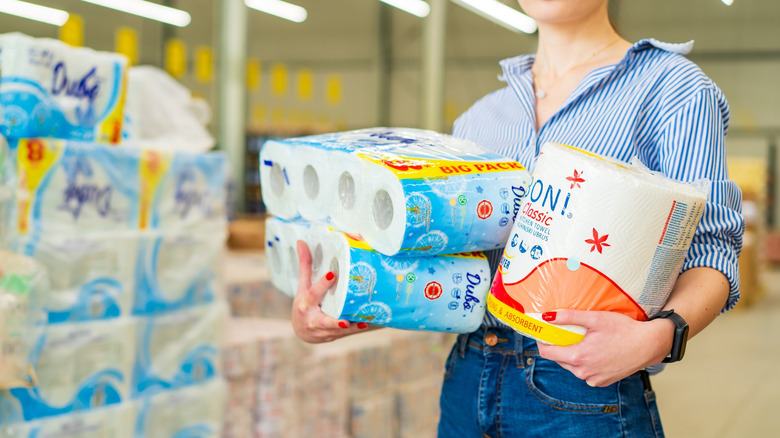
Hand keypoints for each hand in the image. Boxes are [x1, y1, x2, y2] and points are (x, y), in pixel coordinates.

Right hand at [291, 240, 367, 342]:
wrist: (300, 330)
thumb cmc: (303, 304)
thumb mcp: (302, 285)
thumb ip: (305, 265)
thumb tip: (301, 241)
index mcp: (305, 304)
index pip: (313, 293)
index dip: (322, 284)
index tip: (332, 274)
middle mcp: (312, 320)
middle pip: (324, 321)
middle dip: (335, 323)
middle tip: (346, 321)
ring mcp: (322, 331)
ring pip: (337, 331)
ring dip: (351, 329)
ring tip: (364, 322)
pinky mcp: (332, 337)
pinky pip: (345, 335)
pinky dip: (356, 331)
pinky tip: (368, 324)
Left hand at [536, 310, 674, 386]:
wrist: (649, 345)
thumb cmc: (623, 329)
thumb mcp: (595, 319)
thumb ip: (569, 317)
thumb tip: (546, 316)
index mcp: (579, 357)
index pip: (547, 353)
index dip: (542, 342)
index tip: (543, 333)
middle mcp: (583, 372)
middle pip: (559, 359)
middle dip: (558, 347)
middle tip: (564, 333)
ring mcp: (593, 379)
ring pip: (572, 367)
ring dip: (572, 355)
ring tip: (582, 341)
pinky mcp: (602, 382)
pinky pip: (585, 373)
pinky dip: (585, 363)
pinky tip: (594, 351)